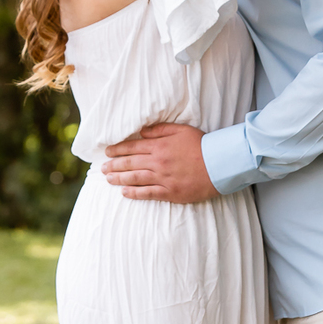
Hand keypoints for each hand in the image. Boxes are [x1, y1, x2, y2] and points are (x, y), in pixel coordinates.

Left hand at [101, 124, 218, 202]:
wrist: (219, 164)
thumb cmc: (202, 145)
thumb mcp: (181, 130)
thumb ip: (159, 130)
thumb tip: (141, 132)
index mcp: (160, 146)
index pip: (133, 147)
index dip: (118, 149)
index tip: (107, 152)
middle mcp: (158, 162)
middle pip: (130, 163)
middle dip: (114, 165)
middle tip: (102, 167)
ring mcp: (163, 178)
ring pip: (135, 179)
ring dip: (119, 179)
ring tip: (108, 179)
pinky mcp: (170, 192)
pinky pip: (148, 193)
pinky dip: (134, 193)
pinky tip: (124, 193)